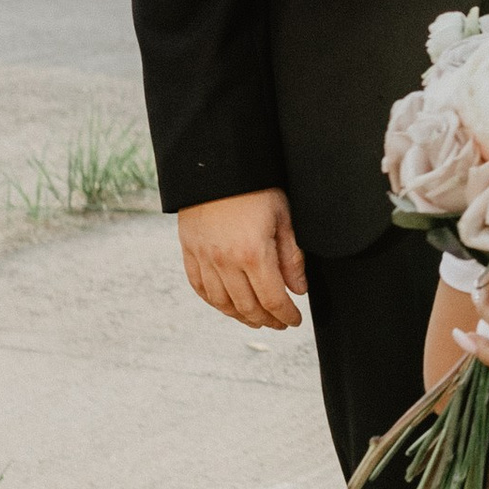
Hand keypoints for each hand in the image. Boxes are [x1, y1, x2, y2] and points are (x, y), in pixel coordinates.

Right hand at [179, 189, 306, 331]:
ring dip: (241, 316)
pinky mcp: (189, 251)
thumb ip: (291, 257)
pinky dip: (215, 302)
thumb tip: (298, 289)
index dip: (285, 315)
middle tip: (279, 323)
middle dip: (267, 320)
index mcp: (253, 254)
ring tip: (256, 320)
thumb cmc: (255, 188)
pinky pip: (200, 287)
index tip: (295, 321)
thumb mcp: (284, 217)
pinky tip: (227, 305)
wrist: (217, 165)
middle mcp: (225, 262)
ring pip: (222, 302)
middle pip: (247, 307)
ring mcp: (204, 258)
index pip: (272, 300)